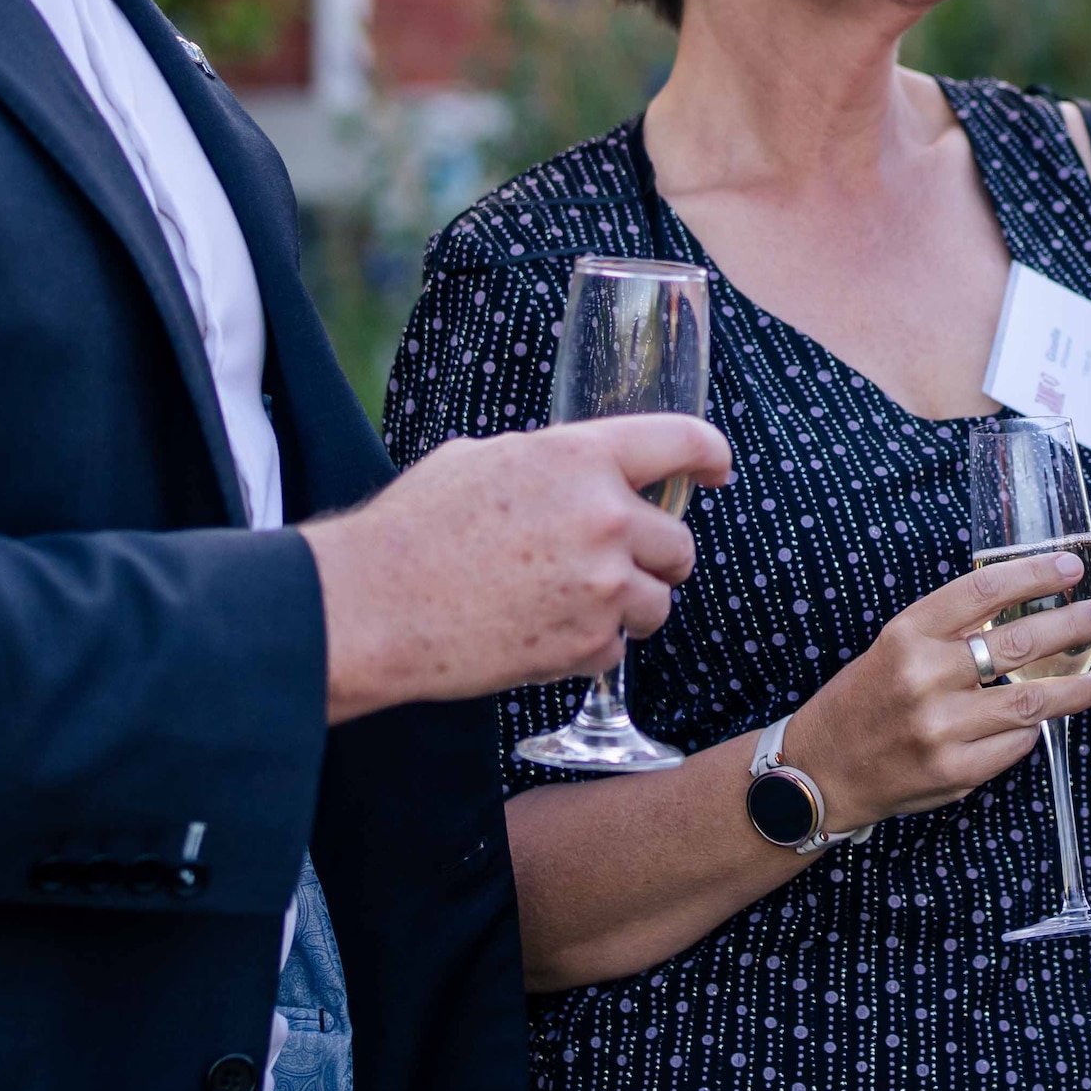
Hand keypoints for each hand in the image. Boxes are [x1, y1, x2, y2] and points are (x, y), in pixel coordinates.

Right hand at [309, 414, 729, 717]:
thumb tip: (572, 472)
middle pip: (680, 543)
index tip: (717, 468)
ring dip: (626, 607)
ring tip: (563, 604)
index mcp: (579, 457)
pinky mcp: (590, 644)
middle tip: (606, 566)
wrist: (372, 607)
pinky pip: (617, 648)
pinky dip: (588, 647)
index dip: (709, 454)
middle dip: (652, 558)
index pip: (681, 442)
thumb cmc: (411, 529)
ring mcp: (604, 585)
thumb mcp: (479, 460)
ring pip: (658, 602)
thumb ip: (545, 462)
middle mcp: (606, 517)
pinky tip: (536, 633)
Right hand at [774, 550, 1090, 832]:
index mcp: (906, 634)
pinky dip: (1032, 731)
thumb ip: (950, 631)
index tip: (1071, 568)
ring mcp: (941, 727)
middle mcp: (923, 676)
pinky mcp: (955, 771)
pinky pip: (1016, 744)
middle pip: (1019, 643)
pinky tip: (1042, 723)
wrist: (819, 771)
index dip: (1034, 575)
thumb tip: (1025, 610)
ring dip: (1077, 688)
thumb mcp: (894, 648)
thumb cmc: (865, 701)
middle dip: (1074, 625)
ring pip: (1031, 701)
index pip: (982, 592)